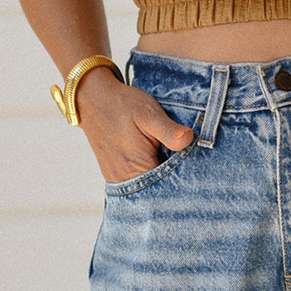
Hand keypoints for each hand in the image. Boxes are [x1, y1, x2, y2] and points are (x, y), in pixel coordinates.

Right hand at [75, 64, 194, 183]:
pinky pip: (138, 182)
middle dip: (175, 181)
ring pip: (149, 188)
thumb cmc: (122, 105)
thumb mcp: (149, 113)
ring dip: (163, 179)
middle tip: (187, 163)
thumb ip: (169, 130)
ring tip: (172, 160)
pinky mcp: (115, 174)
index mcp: (136, 169)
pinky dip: (151, 175)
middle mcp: (125, 181)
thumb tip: (188, 139)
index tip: (197, 171)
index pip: (169, 189)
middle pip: (159, 192)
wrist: (92, 99)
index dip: (185, 181)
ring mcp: (118, 179)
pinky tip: (158, 160)